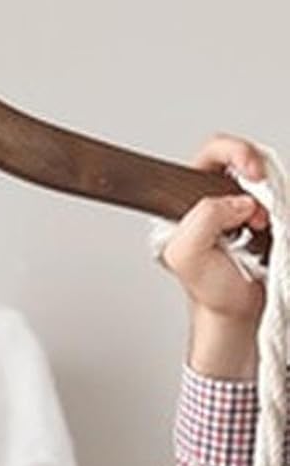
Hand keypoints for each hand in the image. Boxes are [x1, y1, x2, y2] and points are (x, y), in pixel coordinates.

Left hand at [160, 134, 269, 377]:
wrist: (239, 314)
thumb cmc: (209, 288)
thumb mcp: (186, 254)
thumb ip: (202, 218)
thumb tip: (236, 201)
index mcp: (189, 200)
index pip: (212, 152)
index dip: (235, 151)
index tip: (251, 171)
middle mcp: (217, 198)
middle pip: (246, 159)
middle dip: (261, 175)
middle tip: (262, 201)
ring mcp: (245, 208)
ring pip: (269, 180)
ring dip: (274, 197)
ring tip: (264, 225)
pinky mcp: (268, 219)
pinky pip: (282, 200)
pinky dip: (284, 209)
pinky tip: (274, 228)